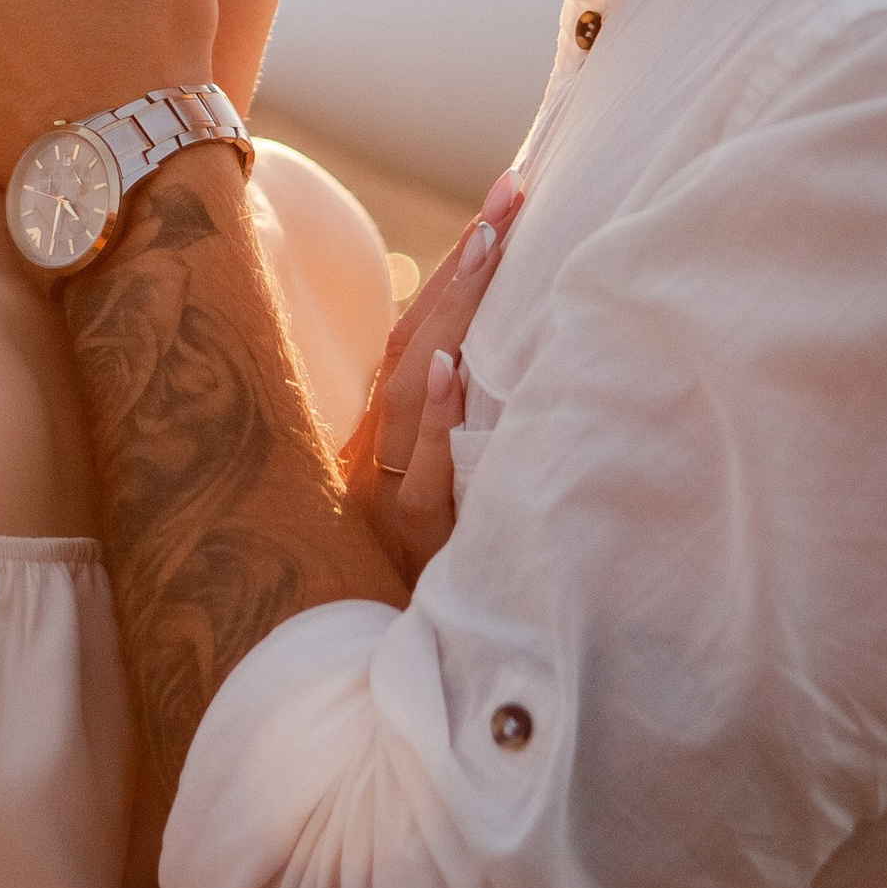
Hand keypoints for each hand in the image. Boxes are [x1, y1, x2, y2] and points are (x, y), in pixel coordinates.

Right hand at [343, 177, 520, 581]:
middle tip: (514, 191)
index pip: (421, 330)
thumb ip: (454, 443)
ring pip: (416, 391)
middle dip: (469, 264)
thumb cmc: (412, 595)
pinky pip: (421, 477)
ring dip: (456, 312)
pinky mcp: (408, 547)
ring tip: (491, 243)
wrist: (372, 696)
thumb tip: (500, 369)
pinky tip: (455, 369)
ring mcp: (385, 498)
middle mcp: (373, 455)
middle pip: (419, 340)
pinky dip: (436, 419)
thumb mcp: (431, 510)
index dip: (461, 264)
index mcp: (379, 438)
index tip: (507, 198)